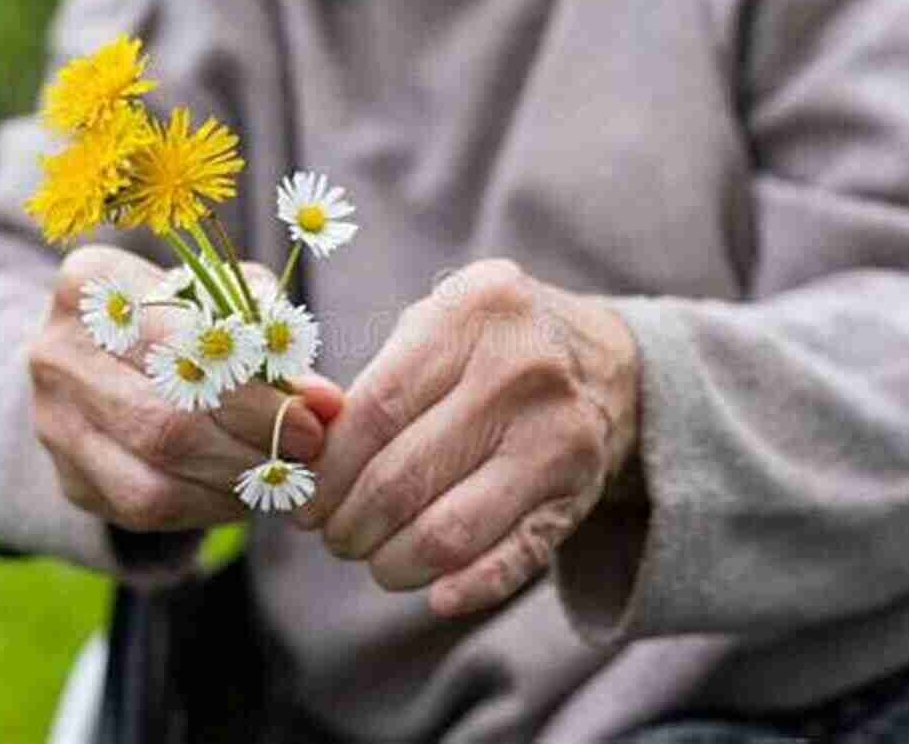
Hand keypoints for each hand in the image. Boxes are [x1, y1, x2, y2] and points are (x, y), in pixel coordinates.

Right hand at [29, 245, 342, 531]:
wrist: (109, 359)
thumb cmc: (186, 318)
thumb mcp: (228, 302)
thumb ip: (273, 341)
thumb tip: (325, 403)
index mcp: (93, 282)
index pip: (178, 345)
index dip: (253, 392)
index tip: (311, 420)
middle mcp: (57, 350)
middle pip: (165, 419)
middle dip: (251, 445)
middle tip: (306, 454)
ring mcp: (52, 419)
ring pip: (153, 476)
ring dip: (234, 484)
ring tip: (283, 476)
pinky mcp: (67, 476)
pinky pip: (143, 510)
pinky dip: (208, 508)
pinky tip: (244, 492)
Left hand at [296, 259, 638, 616]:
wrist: (606, 361)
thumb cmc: (490, 345)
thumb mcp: (436, 324)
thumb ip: (371, 379)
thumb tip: (301, 453)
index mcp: (474, 313)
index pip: (376, 411)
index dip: (328, 470)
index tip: (304, 499)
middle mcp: (522, 371)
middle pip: (403, 477)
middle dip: (350, 523)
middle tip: (333, 535)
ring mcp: (558, 436)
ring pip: (449, 531)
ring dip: (393, 562)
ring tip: (374, 558)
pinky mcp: (581, 492)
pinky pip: (513, 559)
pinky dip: (467, 589)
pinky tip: (435, 595)